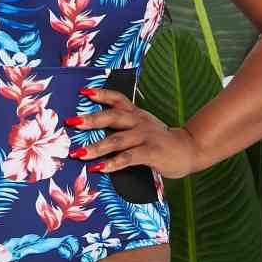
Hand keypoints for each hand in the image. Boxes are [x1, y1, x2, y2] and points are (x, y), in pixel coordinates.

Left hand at [67, 87, 202, 179]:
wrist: (190, 150)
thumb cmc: (162, 141)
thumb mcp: (145, 127)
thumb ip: (125, 128)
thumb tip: (98, 135)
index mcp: (136, 114)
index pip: (117, 99)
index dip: (100, 94)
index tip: (83, 93)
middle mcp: (139, 122)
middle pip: (112, 117)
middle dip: (90, 120)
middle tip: (71, 122)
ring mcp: (145, 137)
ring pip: (116, 140)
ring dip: (95, 147)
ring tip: (78, 154)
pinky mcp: (151, 152)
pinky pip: (128, 158)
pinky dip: (112, 163)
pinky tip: (99, 168)